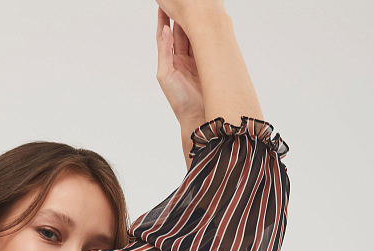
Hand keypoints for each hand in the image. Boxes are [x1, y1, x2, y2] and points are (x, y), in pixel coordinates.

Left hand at [155, 5, 204, 127]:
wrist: (199, 117)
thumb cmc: (179, 100)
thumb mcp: (165, 75)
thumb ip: (164, 52)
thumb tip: (165, 30)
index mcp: (171, 61)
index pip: (166, 35)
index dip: (165, 19)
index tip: (164, 4)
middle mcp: (183, 59)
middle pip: (182, 32)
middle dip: (182, 17)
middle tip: (184, 3)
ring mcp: (197, 61)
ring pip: (195, 37)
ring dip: (195, 23)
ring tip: (195, 8)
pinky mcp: (209, 64)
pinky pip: (207, 45)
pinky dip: (207, 34)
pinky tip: (208, 23)